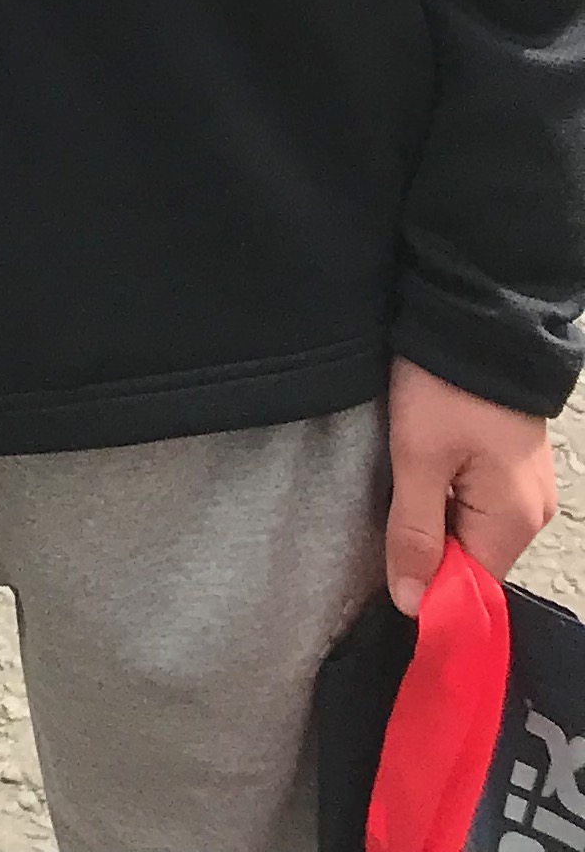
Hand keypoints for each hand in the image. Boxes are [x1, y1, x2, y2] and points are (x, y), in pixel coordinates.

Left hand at [384, 355, 556, 614]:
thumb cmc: (443, 386)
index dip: (429, 588)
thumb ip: (415, 532)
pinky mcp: (513, 465)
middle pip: (472, 559)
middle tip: (388, 515)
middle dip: (428, 548)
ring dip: (435, 519)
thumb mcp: (417, 456)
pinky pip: (478, 502)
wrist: (474, 315)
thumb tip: (413, 605)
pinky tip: (424, 471)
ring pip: (471, 529)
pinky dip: (448, 496)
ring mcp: (526, 488)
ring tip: (404, 485)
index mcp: (513, 521)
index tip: (388, 574)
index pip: (471, 586)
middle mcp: (531, 514)